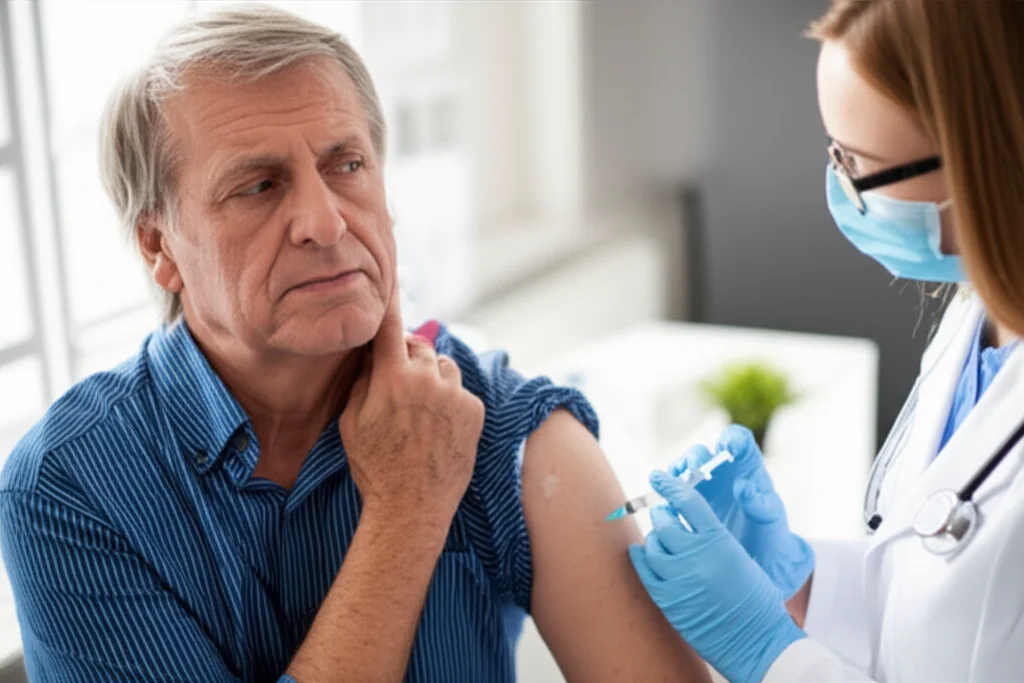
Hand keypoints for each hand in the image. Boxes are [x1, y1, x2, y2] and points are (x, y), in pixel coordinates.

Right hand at [340, 295, 484, 526]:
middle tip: (396, 385)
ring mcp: (455, 395)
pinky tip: (436, 427)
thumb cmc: (374, 465)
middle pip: (418, 346)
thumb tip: (374, 352)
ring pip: (442, 366)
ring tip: (417, 411)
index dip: (388, 299)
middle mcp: (428, 379)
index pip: (388, 326)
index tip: (389, 274)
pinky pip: (459, 391)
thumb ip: (364, 379)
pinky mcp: (475, 410)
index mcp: (392, 378)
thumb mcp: (351, 420)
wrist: (412, 507)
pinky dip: (449, 400)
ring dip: (431, 377)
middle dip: (406, 357)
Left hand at [629, 471, 804, 682]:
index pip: (687, 501)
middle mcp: (696, 556)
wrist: (755, 640)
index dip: (670, 485)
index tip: (658, 476)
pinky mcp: (667, 599)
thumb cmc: (754, 598)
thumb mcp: (739, 557)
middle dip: (662, 515)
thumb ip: (712, 537)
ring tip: (659, 539)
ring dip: (653, 538)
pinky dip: (640, 557)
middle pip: (665, 522)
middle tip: (662, 514)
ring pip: (652, 545)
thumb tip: (686, 520)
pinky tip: (640, 552)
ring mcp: (678, 578)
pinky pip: (644, 570)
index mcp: (719, 540)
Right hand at [670, 425, 813, 598]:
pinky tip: (667, 500)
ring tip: (676, 483)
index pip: (737, 439)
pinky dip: (667, 491)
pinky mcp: (687, 502)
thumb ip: (759, 503)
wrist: (758, 559)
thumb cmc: (770, 534)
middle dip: (696, 457)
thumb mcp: (770, 519)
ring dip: (677, 472)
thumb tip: (742, 487)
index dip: (730, 439)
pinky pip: (672, 490)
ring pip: (684, 468)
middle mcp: (722, 471)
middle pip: (703, 452)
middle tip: (695, 470)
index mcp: (747, 467)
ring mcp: (703, 486)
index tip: (726, 450)